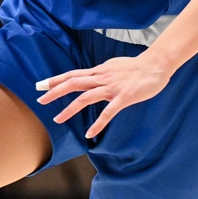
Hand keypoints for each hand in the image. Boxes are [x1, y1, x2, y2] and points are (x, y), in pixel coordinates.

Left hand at [36, 52, 173, 138]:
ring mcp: (112, 88)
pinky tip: (89, 133)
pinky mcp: (124, 98)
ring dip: (70, 109)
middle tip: (40, 100)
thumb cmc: (138, 67)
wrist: (157, 65)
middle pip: (74, 83)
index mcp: (99, 71)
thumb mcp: (114, 66)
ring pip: (86, 97)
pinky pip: (108, 112)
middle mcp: (102, 78)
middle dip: (55, 92)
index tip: (41, 85)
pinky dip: (98, 123)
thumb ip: (103, 73)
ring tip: (57, 120)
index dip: (56, 80)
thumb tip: (93, 76)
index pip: (73, 74)